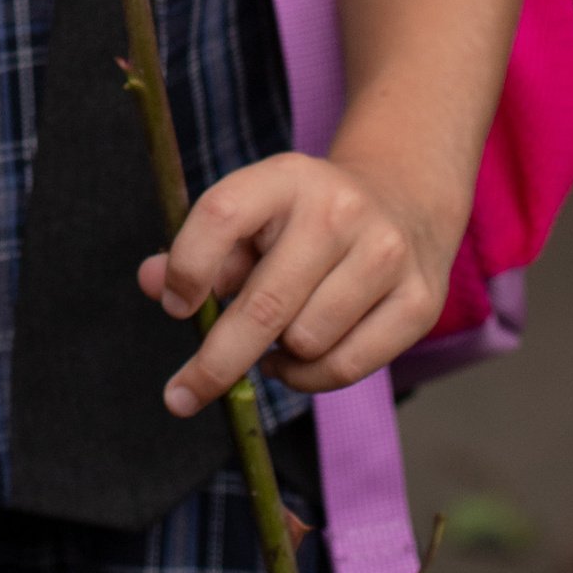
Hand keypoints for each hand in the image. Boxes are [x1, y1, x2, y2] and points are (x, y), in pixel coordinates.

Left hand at [138, 150, 454, 416]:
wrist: (403, 198)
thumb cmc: (305, 218)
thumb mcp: (252, 213)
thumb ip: (199, 249)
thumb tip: (154, 284)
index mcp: (284, 177)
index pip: (221, 216)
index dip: (188, 267)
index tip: (174, 306)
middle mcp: (339, 210)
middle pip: (263, 303)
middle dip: (215, 361)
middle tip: (181, 395)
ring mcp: (385, 254)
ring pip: (304, 342)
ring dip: (275, 358)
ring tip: (274, 339)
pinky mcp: (418, 301)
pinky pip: (345, 368)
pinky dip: (308, 378)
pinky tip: (295, 360)